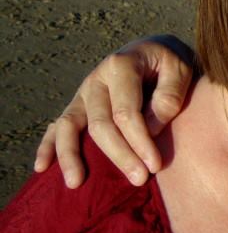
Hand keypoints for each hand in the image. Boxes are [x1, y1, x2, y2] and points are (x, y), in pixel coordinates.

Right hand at [33, 36, 194, 187]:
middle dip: (119, 155)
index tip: (155, 165)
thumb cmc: (170, 62)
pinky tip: (42, 168)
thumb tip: (149, 129)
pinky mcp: (78, 105)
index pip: (125, 112)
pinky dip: (48, 146)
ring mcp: (84, 92)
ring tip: (76, 183)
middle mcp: (97, 79)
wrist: (155, 49)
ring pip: (69, 126)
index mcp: (121, 66)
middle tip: (139, 179)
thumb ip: (169, 96)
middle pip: (100, 124)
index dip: (139, 141)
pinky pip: (58, 126)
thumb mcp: (181, 69)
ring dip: (71, 156)